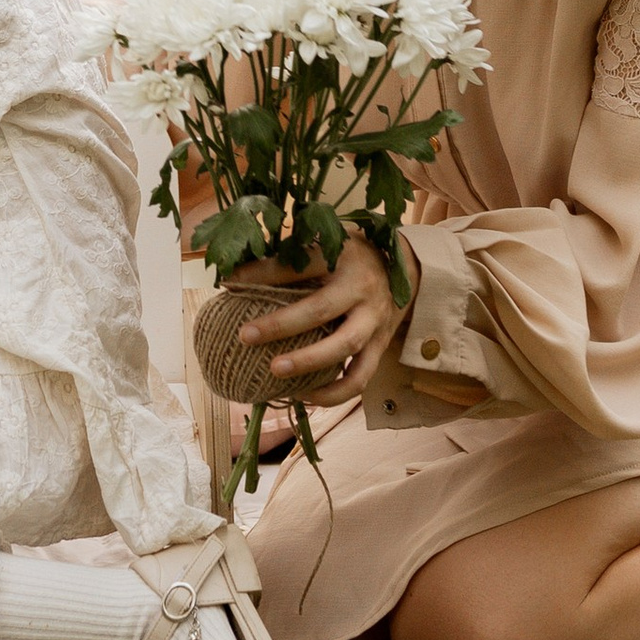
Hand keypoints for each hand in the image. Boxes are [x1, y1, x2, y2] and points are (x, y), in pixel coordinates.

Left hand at [235, 236, 402, 403]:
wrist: (409, 269)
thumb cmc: (351, 256)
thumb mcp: (327, 242)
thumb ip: (291, 256)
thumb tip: (236, 273)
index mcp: (342, 257)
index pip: (299, 265)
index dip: (264, 274)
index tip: (230, 282)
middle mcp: (361, 289)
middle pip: (320, 310)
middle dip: (281, 325)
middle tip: (245, 336)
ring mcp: (374, 320)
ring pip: (344, 347)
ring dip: (308, 363)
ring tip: (274, 373)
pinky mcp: (380, 347)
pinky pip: (359, 377)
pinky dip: (333, 394)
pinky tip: (304, 397)